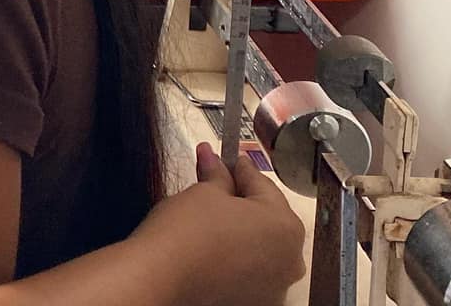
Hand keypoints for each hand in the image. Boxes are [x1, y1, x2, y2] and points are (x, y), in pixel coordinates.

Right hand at [130, 143, 306, 305]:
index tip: (224, 160)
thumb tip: (213, 159)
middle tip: (211, 188)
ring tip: (206, 222)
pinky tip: (210, 251)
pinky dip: (233, 259)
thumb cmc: (186, 234)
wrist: (161, 279)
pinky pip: (248, 272)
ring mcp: (274, 286)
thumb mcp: (204, 192)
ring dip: (239, 233)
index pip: (262, 185)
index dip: (238, 169)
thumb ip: (217, 176)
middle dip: (240, 202)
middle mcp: (290, 260)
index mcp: (286, 226)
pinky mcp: (254, 302)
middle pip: (265, 219)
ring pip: (258, 248)